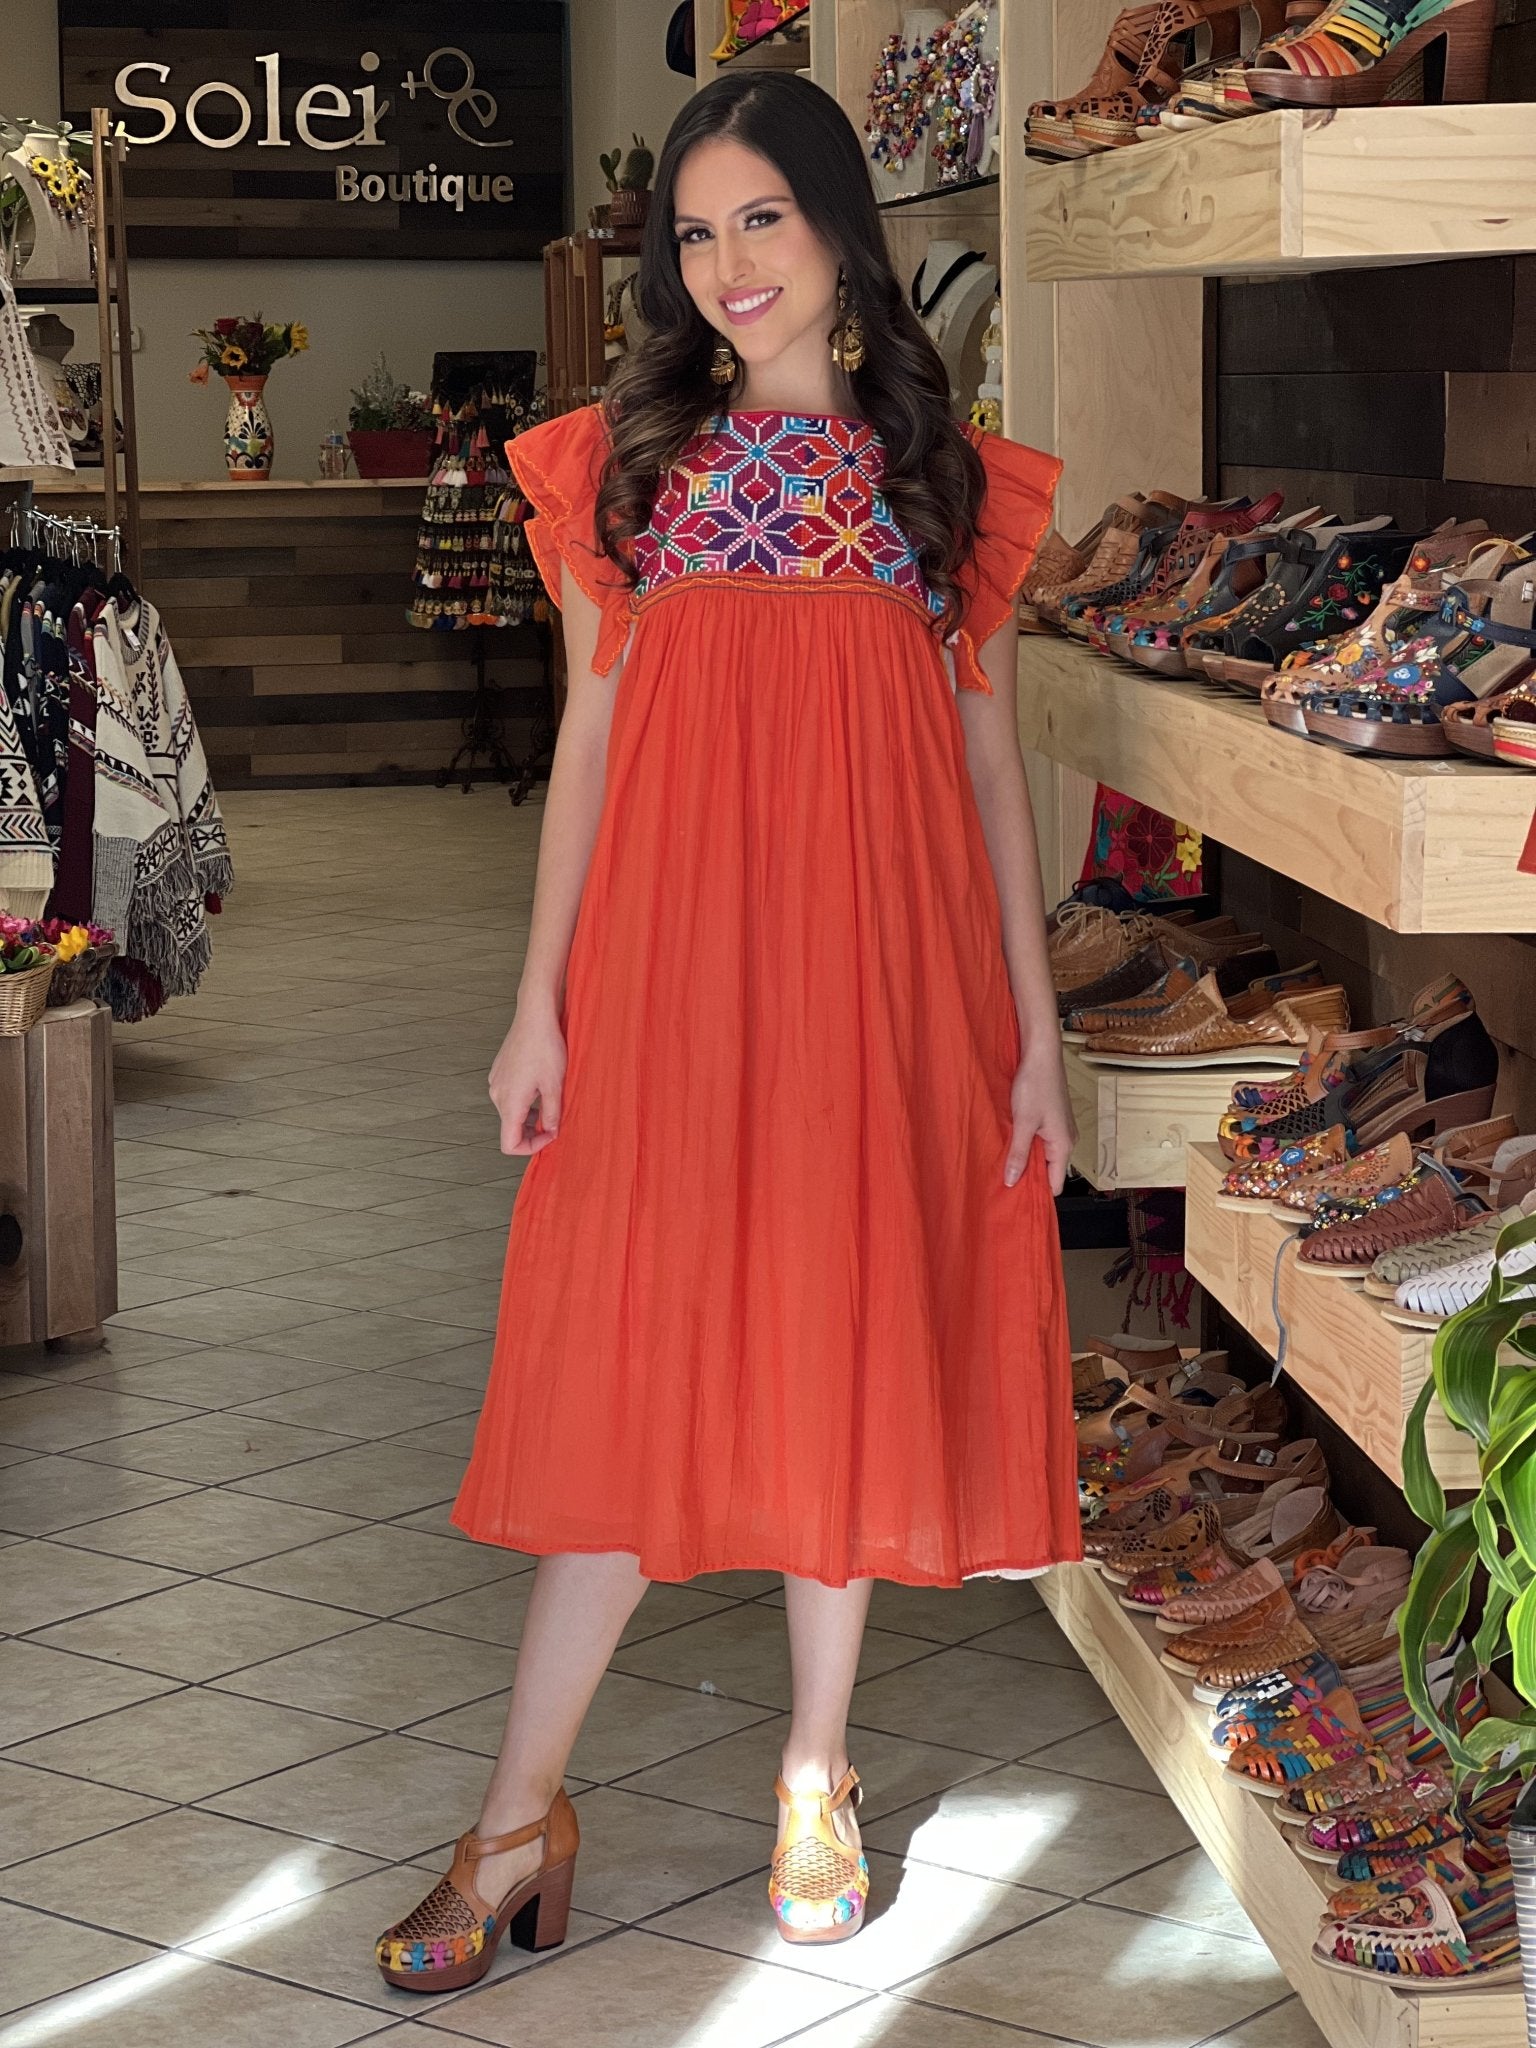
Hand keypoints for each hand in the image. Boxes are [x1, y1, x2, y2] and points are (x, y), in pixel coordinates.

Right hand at [489, 999, 566, 1155]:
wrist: (535, 1017)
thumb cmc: (545, 1048)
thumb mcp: (555, 1086)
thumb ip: (552, 1115)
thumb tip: (551, 1131)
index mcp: (509, 1103)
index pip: (509, 1144)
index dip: (531, 1148)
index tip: (550, 1136)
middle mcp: (497, 1095)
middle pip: (510, 1128)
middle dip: (533, 1130)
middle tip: (555, 1120)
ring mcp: (496, 1082)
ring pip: (510, 1111)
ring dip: (529, 1114)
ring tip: (550, 1099)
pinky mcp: (499, 1071)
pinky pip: (509, 1095)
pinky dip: (524, 1099)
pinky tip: (540, 1083)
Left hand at [1006, 1041, 1074, 1196]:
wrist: (1041, 1054)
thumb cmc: (1035, 1085)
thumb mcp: (1022, 1123)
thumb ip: (1018, 1154)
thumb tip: (1012, 1181)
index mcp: (1064, 1145)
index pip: (1056, 1184)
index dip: (1038, 1192)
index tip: (1016, 1198)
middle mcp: (1067, 1140)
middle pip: (1050, 1170)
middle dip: (1029, 1176)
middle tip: (1004, 1181)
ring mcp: (1061, 1128)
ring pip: (1045, 1154)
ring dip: (1027, 1158)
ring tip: (1005, 1162)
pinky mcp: (1053, 1118)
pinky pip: (1043, 1140)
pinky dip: (1029, 1144)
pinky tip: (1012, 1141)